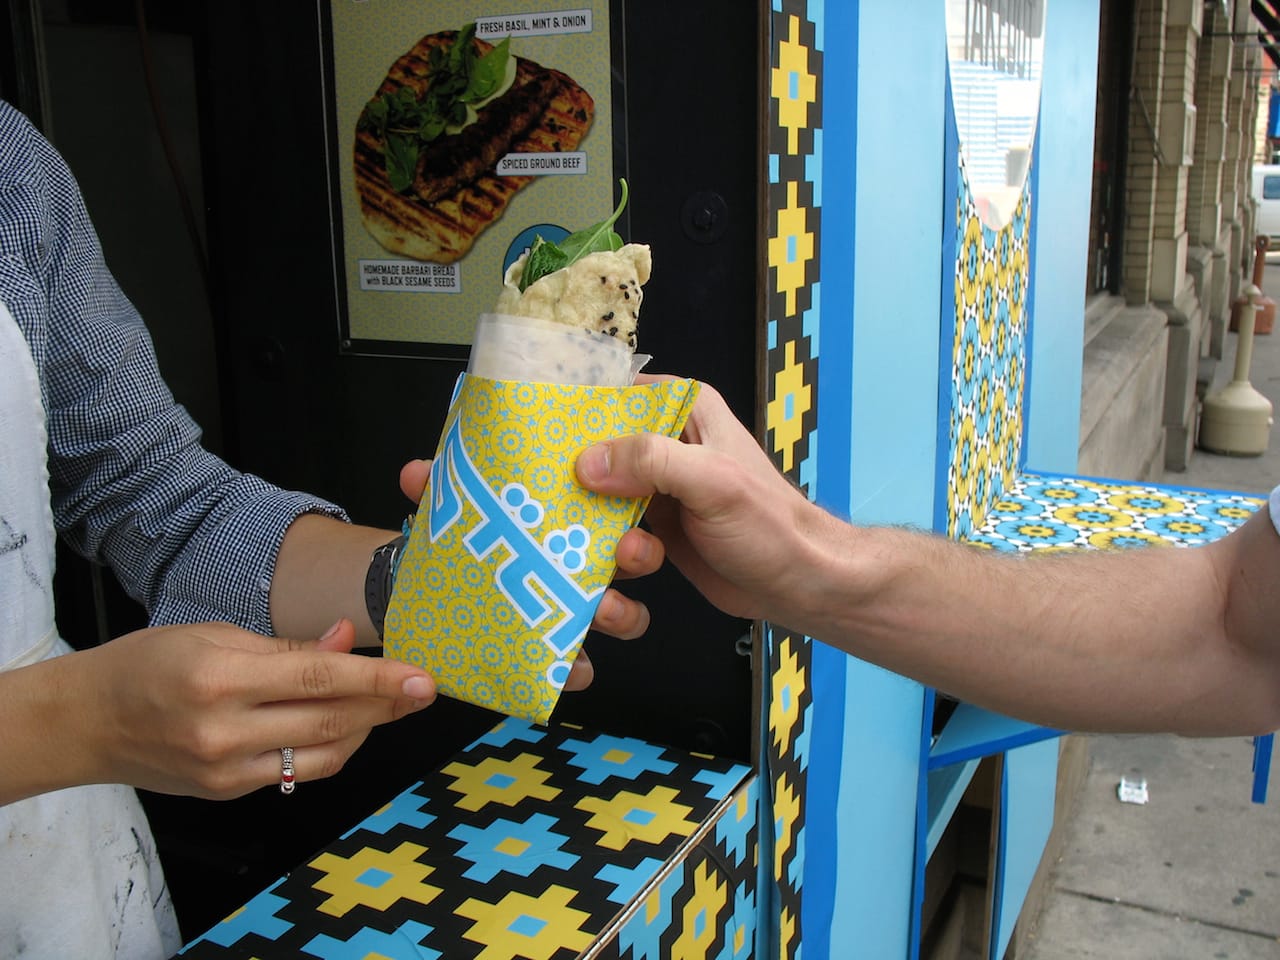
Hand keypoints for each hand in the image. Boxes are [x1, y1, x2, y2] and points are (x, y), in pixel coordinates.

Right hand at [70, 618, 434, 800]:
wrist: (87, 722)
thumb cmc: (147, 665)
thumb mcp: (215, 635)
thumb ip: (288, 646)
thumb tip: (344, 638)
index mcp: (221, 676)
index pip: (319, 678)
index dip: (379, 680)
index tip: (422, 678)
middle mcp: (225, 729)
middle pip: (331, 721)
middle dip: (387, 706)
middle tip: (422, 690)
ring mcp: (226, 769)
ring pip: (324, 754)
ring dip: (366, 730)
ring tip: (390, 706)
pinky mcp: (227, 793)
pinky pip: (296, 771)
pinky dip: (330, 748)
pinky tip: (346, 726)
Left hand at [398, 457, 666, 691]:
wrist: (430, 595)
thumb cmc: (463, 545)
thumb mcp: (457, 513)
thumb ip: (440, 491)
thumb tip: (415, 473)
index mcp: (572, 526)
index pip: (617, 509)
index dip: (631, 500)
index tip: (626, 494)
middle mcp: (586, 568)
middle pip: (636, 561)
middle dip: (640, 554)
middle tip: (626, 549)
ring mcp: (576, 614)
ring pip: (624, 617)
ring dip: (621, 611)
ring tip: (602, 607)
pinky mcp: (555, 656)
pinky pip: (580, 669)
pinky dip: (575, 670)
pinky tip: (563, 666)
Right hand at [574, 379, 818, 622]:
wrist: (797, 585)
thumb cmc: (769, 525)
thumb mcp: (713, 482)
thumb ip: (652, 462)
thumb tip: (585, 463)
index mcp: (684, 408)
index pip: (614, 393)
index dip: (576, 414)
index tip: (540, 443)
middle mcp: (666, 440)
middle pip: (596, 445)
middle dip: (574, 476)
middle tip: (551, 503)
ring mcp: (657, 485)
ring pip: (597, 491)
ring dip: (593, 520)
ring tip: (616, 546)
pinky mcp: (653, 525)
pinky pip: (610, 526)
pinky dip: (605, 543)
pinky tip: (614, 562)